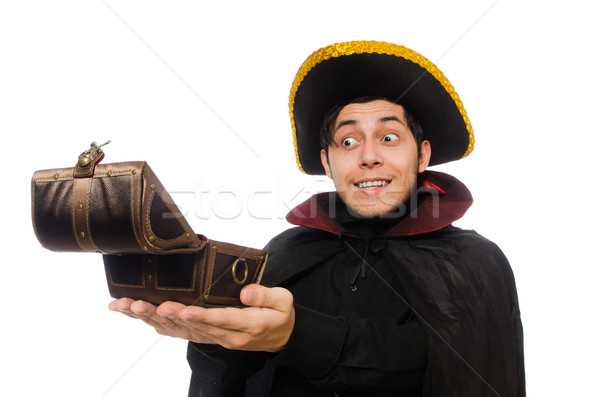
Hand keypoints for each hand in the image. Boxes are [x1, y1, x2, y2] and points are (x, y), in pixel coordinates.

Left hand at [108, 284, 294, 352]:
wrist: (281, 337)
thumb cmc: (279, 316)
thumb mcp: (283, 301)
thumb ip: (265, 295)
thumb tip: (246, 290)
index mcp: (246, 324)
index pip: (219, 319)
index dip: (198, 315)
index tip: (179, 308)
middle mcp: (226, 335)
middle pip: (190, 326)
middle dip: (163, 314)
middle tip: (141, 303)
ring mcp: (214, 338)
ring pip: (178, 330)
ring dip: (153, 318)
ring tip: (129, 306)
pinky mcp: (207, 336)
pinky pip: (179, 332)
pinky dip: (157, 324)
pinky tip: (139, 315)